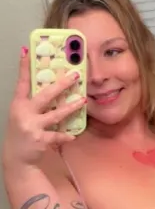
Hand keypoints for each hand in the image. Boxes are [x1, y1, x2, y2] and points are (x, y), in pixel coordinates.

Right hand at [2, 47, 86, 168]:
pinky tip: (73, 134)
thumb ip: (32, 102)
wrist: (17, 157)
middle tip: (75, 75)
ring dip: (70, 108)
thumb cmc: (22, 132)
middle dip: (61, 85)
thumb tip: (50, 88)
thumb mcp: (21, 114)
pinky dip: (65, 136)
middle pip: (45, 95)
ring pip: (55, 115)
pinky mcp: (40, 140)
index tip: (27, 51)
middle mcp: (24, 113)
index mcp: (18, 104)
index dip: (24, 67)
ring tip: (82, 100)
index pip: (22, 82)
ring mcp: (32, 126)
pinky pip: (57, 136)